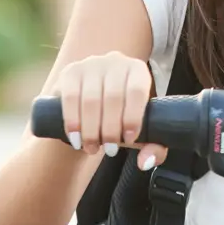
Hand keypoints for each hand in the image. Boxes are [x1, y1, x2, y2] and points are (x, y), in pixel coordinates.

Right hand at [56, 53, 165, 169]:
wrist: (92, 105)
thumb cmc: (122, 118)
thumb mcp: (142, 131)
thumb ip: (153, 148)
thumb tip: (146, 162)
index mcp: (138, 71)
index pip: (137, 91)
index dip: (133, 117)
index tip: (128, 140)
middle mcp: (115, 61)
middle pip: (113, 97)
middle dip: (110, 129)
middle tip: (108, 150)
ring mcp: (91, 64)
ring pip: (91, 100)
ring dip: (91, 130)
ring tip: (92, 148)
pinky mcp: (70, 72)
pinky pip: (70, 98)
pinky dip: (73, 122)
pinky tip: (76, 138)